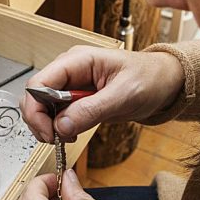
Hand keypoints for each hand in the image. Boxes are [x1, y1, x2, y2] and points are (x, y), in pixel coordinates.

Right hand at [22, 47, 183, 142]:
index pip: (38, 83)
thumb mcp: (123, 95)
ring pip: (41, 108)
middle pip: (34, 97)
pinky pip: (56, 115)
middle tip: (56, 139)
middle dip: (40, 121)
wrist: (165, 83)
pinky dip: (59, 128)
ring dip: (48, 126)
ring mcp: (70, 86)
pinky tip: (72, 133)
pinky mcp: (76, 100)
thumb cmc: (149, 78)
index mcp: (76, 61)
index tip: (49, 132)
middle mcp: (68, 71)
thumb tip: (60, 126)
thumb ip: (91, 110)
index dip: (36, 110)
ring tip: (68, 136)